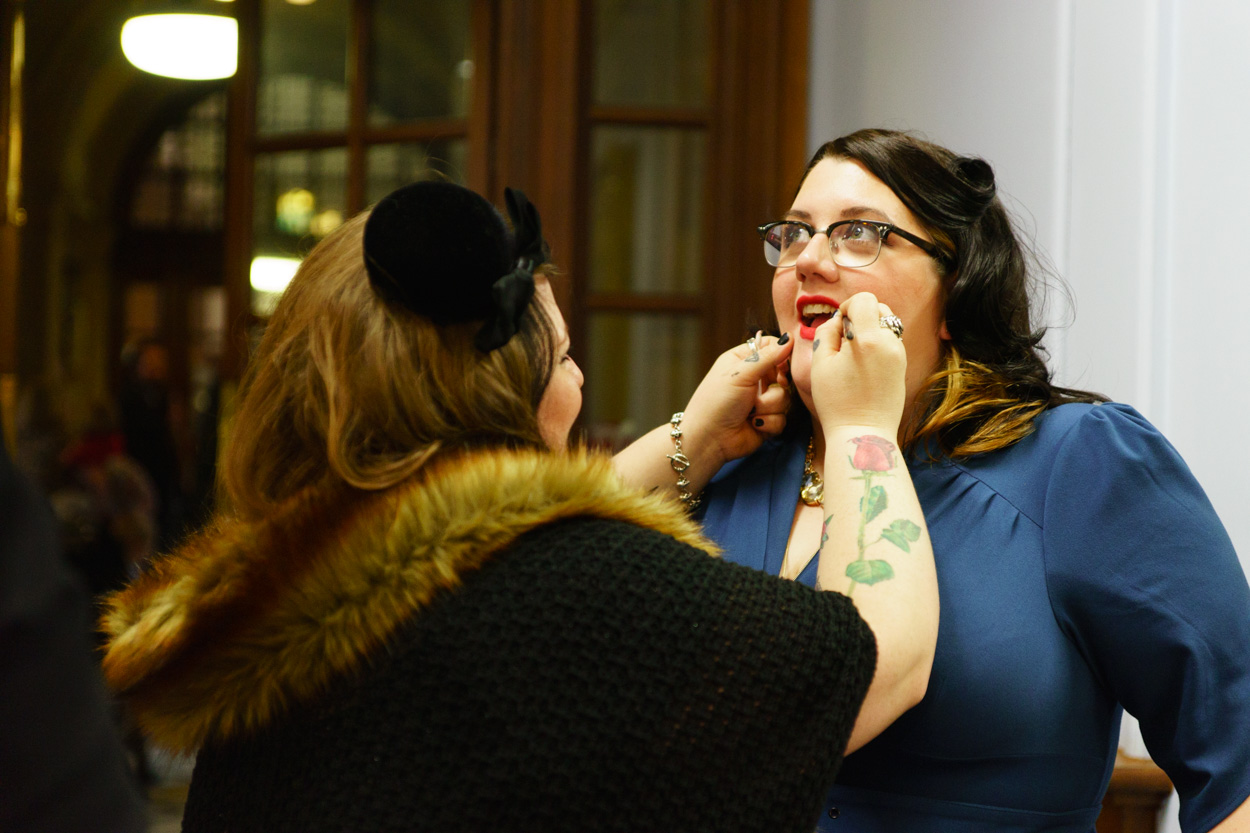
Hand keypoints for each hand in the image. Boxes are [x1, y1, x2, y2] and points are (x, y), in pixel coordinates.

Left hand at [679, 332, 794, 470]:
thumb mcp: (740, 374)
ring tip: (751, 411)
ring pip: (785, 397)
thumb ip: (766, 356)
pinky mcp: (767, 420)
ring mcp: (761, 400)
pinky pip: (783, 417)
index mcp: (742, 361)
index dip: (781, 354)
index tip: (782, 364)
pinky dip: (769, 422)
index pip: (771, 346)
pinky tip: (753, 424)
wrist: (709, 439)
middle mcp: (754, 379)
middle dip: (777, 385)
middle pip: (783, 373)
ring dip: (769, 406)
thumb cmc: (717, 403)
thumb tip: (789, 338)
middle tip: (768, 388)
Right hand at [809, 293, 906, 437]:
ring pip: (886, 324)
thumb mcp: (820, 364)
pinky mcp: (903, 366)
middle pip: (879, 307)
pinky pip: (891, 341)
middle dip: (860, 315)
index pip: (864, 299)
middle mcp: (890, 342)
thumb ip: (826, 333)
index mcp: (869, 339)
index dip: (847, 306)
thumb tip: (837, 321)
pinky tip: (863, 365)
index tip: (838, 325)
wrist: (863, 434)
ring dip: (869, 329)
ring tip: (853, 353)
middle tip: (844, 339)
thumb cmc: (837, 402)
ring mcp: (900, 354)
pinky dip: (877, 343)